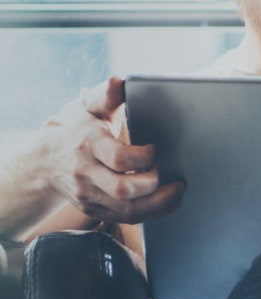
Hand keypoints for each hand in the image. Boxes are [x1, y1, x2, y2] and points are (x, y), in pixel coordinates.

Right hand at [45, 77, 183, 223]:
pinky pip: (127, 218)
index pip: (119, 158)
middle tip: (173, 176)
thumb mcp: (88, 110)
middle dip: (154, 186)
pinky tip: (168, 201)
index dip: (144, 157)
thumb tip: (120, 81)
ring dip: (160, 203)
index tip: (155, 149)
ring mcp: (90, 194)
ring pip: (128, 209)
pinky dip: (152, 212)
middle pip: (124, 189)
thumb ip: (107, 97)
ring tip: (178, 190)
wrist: (44, 162)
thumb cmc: (76, 131)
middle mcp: (87, 173)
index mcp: (89, 145)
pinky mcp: (95, 208)